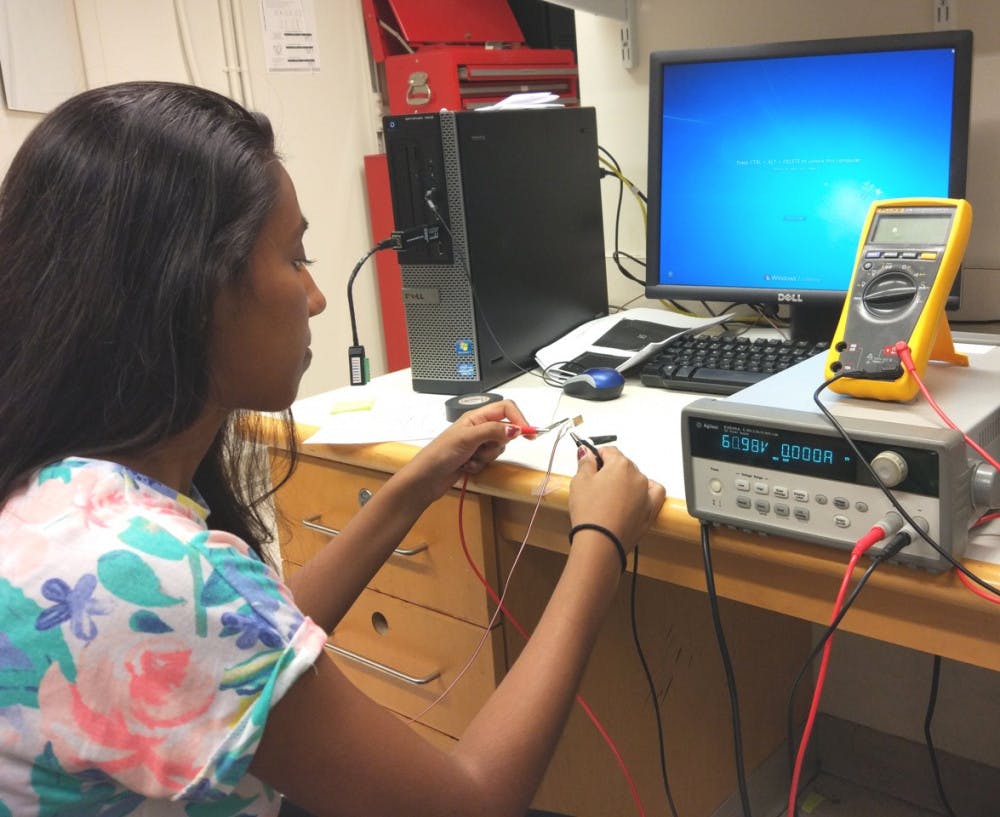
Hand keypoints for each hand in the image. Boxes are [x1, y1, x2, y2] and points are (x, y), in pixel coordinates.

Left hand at [403, 399, 529, 501]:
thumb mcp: (468, 438)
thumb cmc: (440, 453)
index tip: (529, 433)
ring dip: (486, 457)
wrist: (425, 479)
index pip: (506, 409)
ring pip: (498, 449)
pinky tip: (465, 467)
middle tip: (481, 449)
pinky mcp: (474, 459)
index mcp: (476, 416)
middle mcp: (478, 428)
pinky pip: (489, 462)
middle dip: (496, 444)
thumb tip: (516, 428)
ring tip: (469, 459)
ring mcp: (476, 445)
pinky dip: (480, 466)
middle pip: (504, 431)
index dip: (519, 418)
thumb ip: (493, 431)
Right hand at [568, 446, 664, 549]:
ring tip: (611, 495)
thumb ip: (585, 462)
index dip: (596, 456)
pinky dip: (646, 492)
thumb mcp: (579, 482)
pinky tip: (636, 496)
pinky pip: (654, 494)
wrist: (601, 542)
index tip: (589, 463)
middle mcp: (638, 477)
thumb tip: (587, 453)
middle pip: (623, 465)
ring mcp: (646, 494)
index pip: (609, 451)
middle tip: (594, 485)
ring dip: (626, 482)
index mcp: (621, 465)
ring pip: (637, 479)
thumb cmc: (591, 513)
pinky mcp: (650, 511)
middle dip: (610, 471)